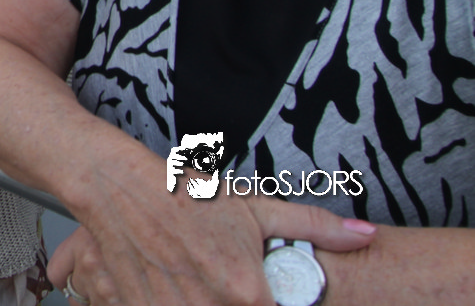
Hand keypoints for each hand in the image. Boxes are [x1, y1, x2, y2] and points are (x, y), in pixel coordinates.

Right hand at [52, 158, 376, 305]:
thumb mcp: (254, 206)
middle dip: (243, 305)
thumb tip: (366, 234)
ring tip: (206, 286)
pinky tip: (182, 293)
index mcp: (246, 291)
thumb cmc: (185, 196)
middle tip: (230, 286)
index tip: (271, 297)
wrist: (116, 187)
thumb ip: (314, 227)